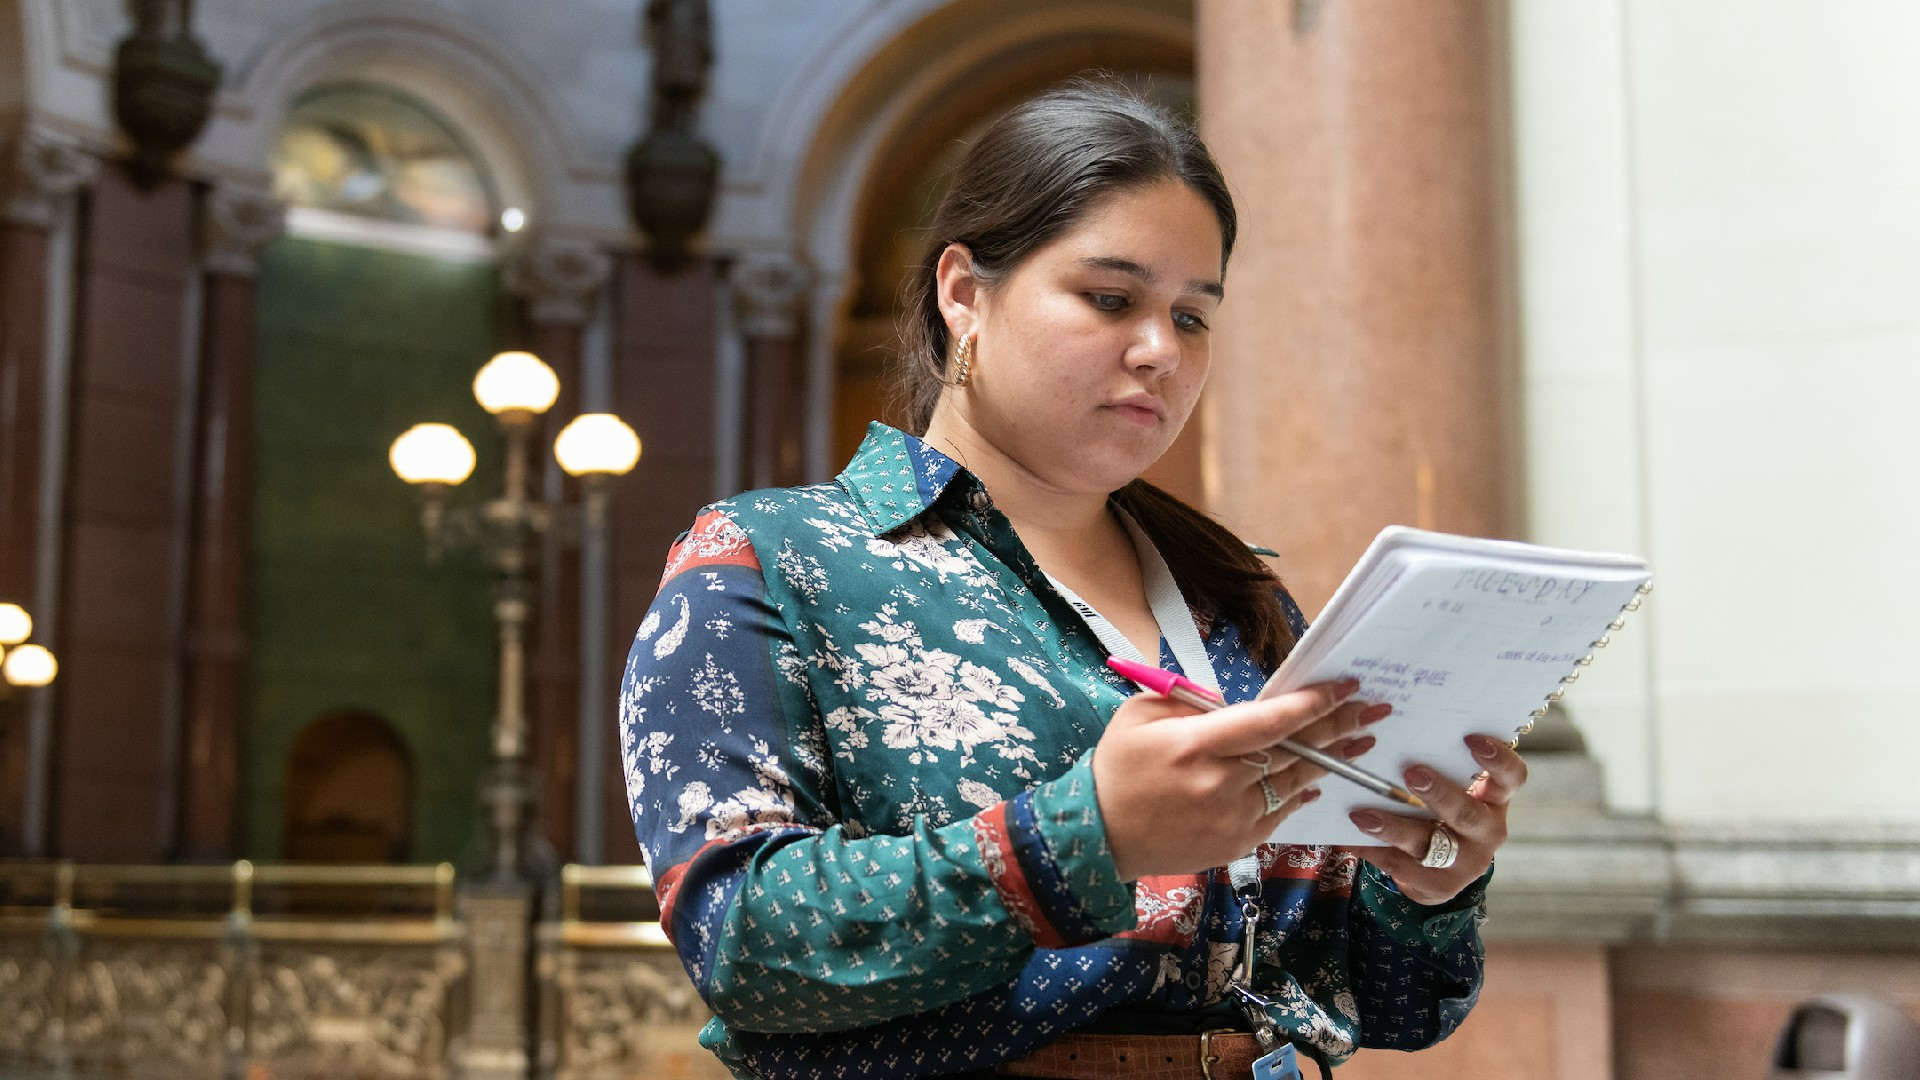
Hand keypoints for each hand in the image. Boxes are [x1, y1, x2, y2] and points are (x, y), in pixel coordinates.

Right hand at [1093, 678, 1385, 880]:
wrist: (1100, 834)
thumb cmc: (1119, 765)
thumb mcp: (1143, 715)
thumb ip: (1194, 704)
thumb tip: (1243, 702)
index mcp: (1195, 744)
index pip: (1267, 722)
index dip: (1310, 704)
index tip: (1343, 687)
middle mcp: (1219, 783)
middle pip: (1292, 752)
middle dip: (1336, 727)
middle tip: (1372, 708)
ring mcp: (1231, 818)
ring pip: (1294, 783)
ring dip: (1330, 759)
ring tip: (1361, 739)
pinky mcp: (1236, 843)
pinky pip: (1281, 813)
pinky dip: (1301, 791)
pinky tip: (1319, 777)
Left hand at [1346, 733, 1526, 905]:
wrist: (1440, 867)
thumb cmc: (1442, 808)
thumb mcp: (1452, 786)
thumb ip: (1438, 762)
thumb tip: (1393, 726)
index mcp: (1494, 798)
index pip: (1511, 777)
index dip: (1498, 759)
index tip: (1471, 738)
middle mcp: (1488, 830)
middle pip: (1467, 813)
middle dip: (1438, 793)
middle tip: (1411, 772)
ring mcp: (1467, 861)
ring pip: (1429, 843)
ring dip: (1393, 827)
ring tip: (1361, 815)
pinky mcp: (1442, 885)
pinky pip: (1403, 867)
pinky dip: (1373, 851)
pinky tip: (1351, 838)